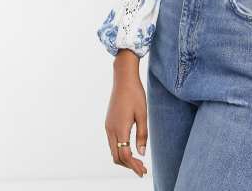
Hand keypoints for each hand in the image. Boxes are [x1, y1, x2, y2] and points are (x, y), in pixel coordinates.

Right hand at [104, 49, 147, 177]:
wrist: (123, 78)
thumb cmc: (135, 94)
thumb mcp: (142, 114)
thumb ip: (142, 134)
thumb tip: (141, 153)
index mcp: (120, 129)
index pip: (125, 155)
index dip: (134, 166)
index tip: (143, 172)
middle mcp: (111, 130)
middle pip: (117, 157)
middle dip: (129, 166)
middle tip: (142, 169)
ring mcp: (108, 126)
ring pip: (113, 150)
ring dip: (124, 159)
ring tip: (138, 161)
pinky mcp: (108, 122)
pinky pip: (112, 142)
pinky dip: (120, 150)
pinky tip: (130, 148)